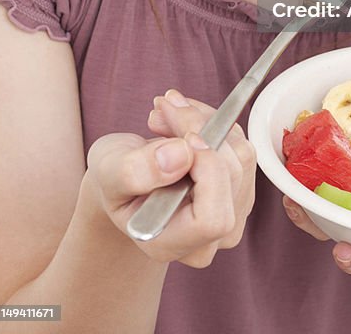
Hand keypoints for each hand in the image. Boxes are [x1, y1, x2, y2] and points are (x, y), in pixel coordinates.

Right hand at [85, 89, 255, 267]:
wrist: (125, 180)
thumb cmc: (114, 180)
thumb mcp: (108, 172)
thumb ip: (134, 170)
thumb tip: (181, 155)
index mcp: (168, 244)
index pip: (213, 218)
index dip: (208, 172)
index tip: (183, 138)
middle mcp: (206, 241)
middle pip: (231, 177)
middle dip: (200, 129)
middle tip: (163, 106)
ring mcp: (229, 218)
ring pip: (241, 156)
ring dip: (206, 121)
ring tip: (168, 112)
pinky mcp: (240, 191)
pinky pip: (242, 148)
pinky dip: (215, 124)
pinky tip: (184, 123)